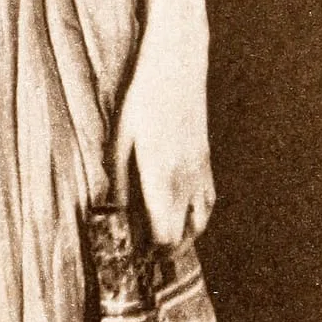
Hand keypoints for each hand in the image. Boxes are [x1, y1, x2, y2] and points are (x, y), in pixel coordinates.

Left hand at [108, 16, 214, 247]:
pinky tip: (180, 215)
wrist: (179, 63)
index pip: (164, 236)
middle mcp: (187, 180)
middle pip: (184, 237)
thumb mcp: (119, 137)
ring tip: (162, 243)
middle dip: (165, 253)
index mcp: (162, 177)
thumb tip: (113, 213)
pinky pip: (208, 201)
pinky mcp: (206, 159)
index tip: (131, 258)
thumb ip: (117, 179)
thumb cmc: (143, 97)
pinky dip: (196, 218)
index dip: (150, 254)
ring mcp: (201, 170)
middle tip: (143, 256)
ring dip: (184, 238)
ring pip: (201, 223)